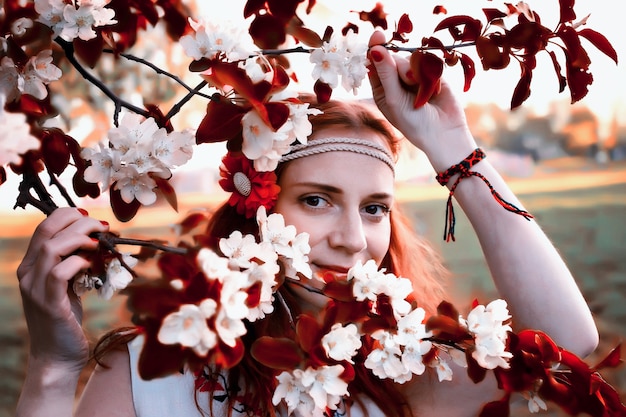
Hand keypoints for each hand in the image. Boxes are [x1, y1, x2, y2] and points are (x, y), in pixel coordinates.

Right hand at [17, 207, 108, 370]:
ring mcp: (35, 288)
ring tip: (100, 240)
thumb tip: (96, 240)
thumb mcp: (68, 286)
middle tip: (101, 225)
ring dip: (80, 237)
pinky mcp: (49, 303)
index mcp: (31, 266)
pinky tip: (92, 264)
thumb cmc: (66, 319)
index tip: (91, 217)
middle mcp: (28, 273)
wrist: (57, 357)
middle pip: (47, 231)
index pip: (44, 227)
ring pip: (51, 247)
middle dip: (77, 221)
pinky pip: (59, 273)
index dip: (68, 216)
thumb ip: (73, 264)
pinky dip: (78, 262)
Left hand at [367, 30, 477, 171]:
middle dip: (402, 67)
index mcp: (381, 86)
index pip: (374, 62)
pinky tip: (435, 91)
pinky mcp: (433, 72)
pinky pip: (430, 60)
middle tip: (410, 81)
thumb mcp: (395, 100)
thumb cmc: (413, 123)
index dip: (375, 48)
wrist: (444, 133)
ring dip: (418, 72)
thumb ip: (386, 74)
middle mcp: (396, 79)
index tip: (378, 36)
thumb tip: (375, 49)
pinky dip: (432, 74)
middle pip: (394, 56)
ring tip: (423, 92)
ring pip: (413, 57)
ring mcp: (415, 75)